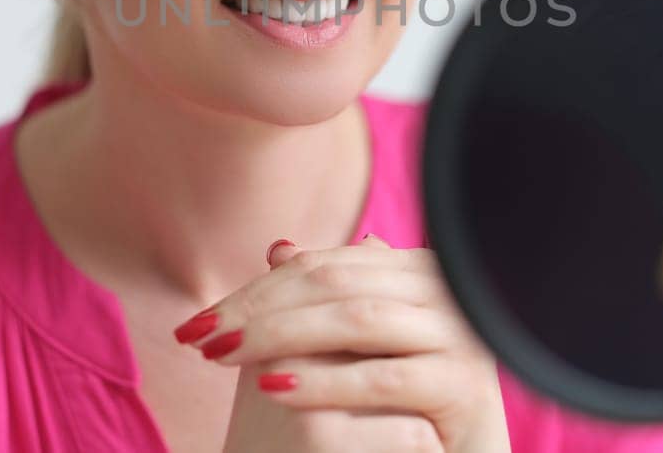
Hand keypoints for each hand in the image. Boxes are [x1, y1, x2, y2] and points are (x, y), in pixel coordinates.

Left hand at [173, 233, 511, 452]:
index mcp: (419, 274)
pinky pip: (381, 379)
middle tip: (197, 335)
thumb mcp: (353, 356)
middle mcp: (446, 293)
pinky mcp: (465, 388)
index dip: (258, 289)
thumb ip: (324, 302)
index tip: (199, 320)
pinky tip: (274, 388)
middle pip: (336, 285)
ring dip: (279, 335)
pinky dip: (324, 381)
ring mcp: (462, 336)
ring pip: (356, 321)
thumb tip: (277, 247)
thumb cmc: (403, 415)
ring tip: (223, 355)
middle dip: (257, 309)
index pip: (326, 267)